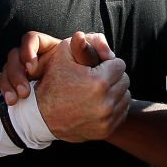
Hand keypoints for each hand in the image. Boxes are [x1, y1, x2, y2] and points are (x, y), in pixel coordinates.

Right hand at [0, 31, 127, 141]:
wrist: (40, 117)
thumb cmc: (52, 82)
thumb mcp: (61, 56)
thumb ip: (80, 42)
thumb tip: (90, 36)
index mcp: (98, 82)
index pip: (119, 64)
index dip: (108, 63)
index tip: (97, 66)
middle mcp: (106, 102)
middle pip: (124, 80)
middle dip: (113, 76)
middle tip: (98, 77)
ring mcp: (107, 119)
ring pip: (125, 97)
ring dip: (115, 91)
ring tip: (99, 90)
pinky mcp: (106, 130)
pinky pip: (122, 112)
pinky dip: (114, 107)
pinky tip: (99, 103)